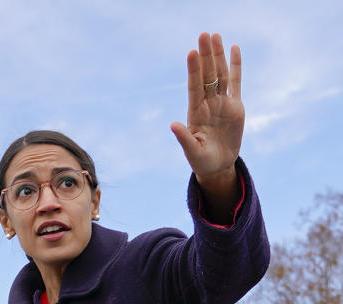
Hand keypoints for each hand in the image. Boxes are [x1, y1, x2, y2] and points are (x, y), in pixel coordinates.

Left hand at [170, 33, 243, 199]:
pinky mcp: (235, 106)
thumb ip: (184, 138)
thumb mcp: (192, 152)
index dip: (193, 70)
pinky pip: (236, 82)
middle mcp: (208, 104)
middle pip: (207, 75)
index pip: (194, 87)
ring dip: (217, 55)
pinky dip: (235, 66)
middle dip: (206, 55)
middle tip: (204, 34)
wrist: (217, 166)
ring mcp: (222, 103)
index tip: (191, 53)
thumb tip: (172, 125)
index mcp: (196, 113)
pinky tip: (233, 48)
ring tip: (215, 35)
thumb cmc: (201, 161)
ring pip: (220, 75)